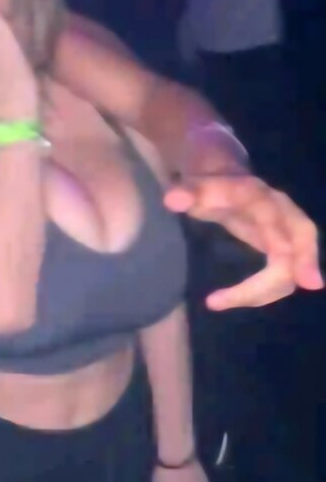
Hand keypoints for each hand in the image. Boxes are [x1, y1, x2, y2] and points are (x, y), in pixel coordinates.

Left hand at [164, 174, 322, 310]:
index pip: (277, 218)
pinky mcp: (281, 248)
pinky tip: (233, 299)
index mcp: (259, 197)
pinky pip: (282, 272)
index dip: (288, 242)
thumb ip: (186, 192)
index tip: (297, 271)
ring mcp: (284, 230)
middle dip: (306, 263)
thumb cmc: (208, 187)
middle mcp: (280, 212)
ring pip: (291, 263)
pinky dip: (262, 290)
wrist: (221, 180)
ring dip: (262, 289)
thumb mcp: (194, 187)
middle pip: (303, 238)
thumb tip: (172, 201)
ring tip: (218, 301)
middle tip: (309, 286)